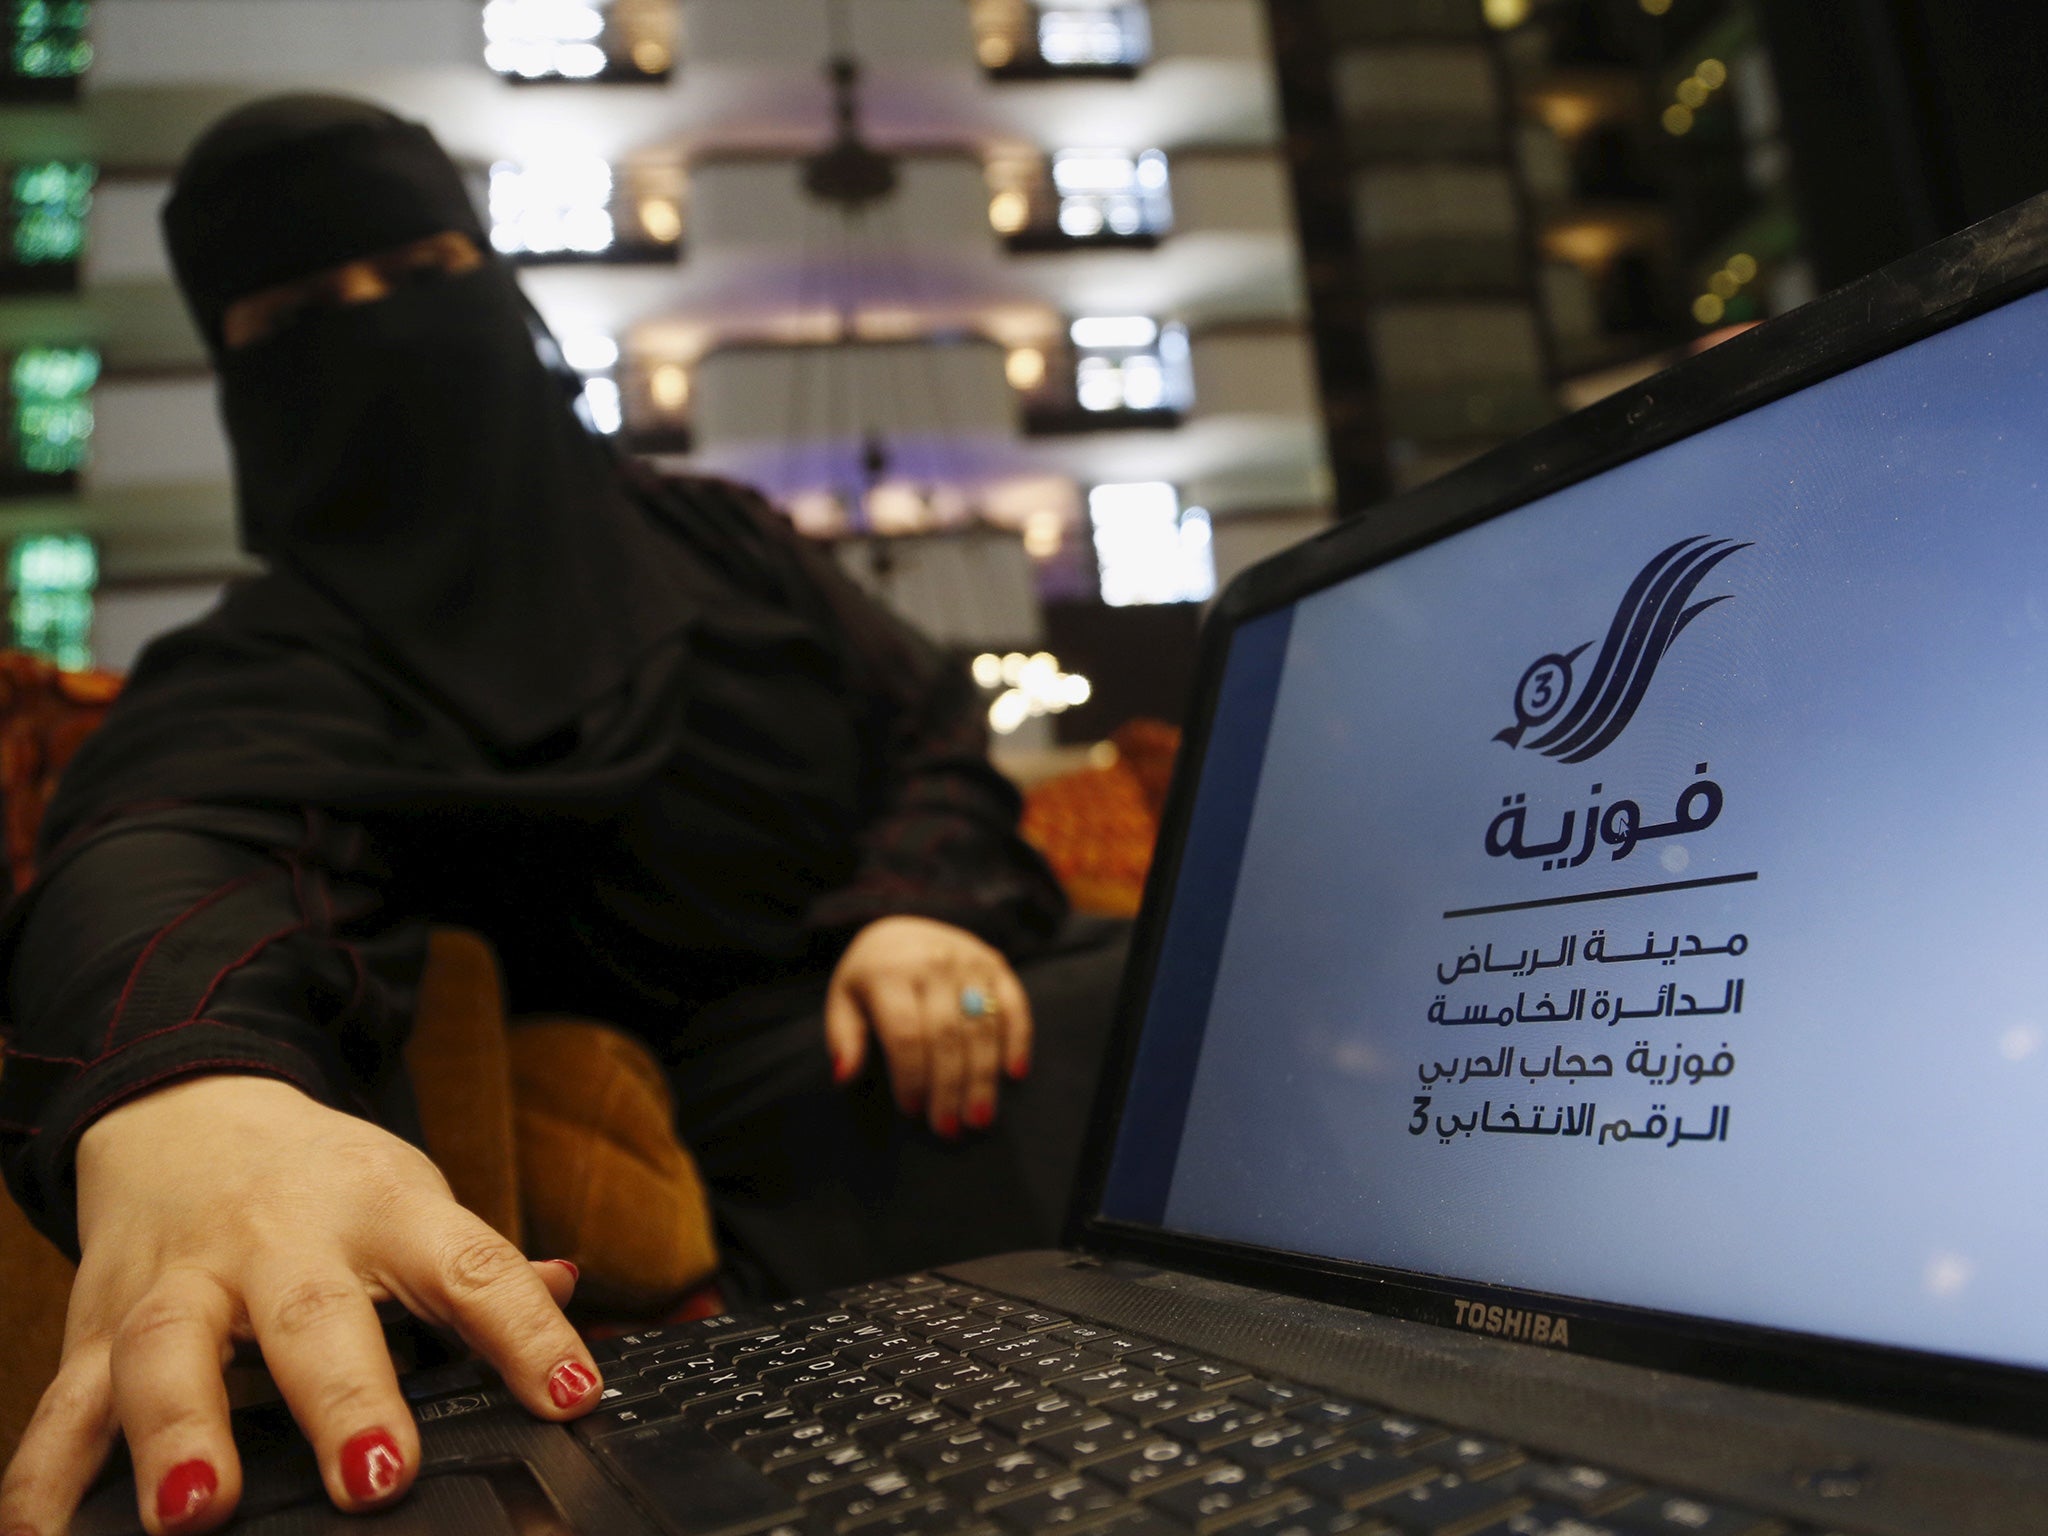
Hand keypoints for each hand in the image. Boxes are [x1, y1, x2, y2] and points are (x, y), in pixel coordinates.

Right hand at [0, 1075, 598, 1535]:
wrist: (190, 1110)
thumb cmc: (325, 1183)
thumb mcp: (416, 1202)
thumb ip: (486, 1270)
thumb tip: (569, 1288)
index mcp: (385, 1210)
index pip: (473, 1269)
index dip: (528, 1332)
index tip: (573, 1395)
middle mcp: (280, 1240)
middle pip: (311, 1313)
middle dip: (341, 1397)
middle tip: (376, 1478)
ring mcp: (180, 1282)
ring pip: (168, 1349)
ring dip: (180, 1431)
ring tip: (197, 1513)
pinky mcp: (96, 1325)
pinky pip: (60, 1407)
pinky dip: (45, 1479)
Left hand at [825, 916, 1031, 1138]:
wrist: (903, 925)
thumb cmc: (871, 975)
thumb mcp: (844, 998)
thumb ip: (843, 1036)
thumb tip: (845, 1076)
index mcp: (890, 972)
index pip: (906, 1034)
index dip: (911, 1077)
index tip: (912, 1110)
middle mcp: (933, 963)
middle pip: (948, 1036)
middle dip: (949, 1088)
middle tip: (950, 1128)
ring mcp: (969, 961)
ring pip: (982, 1027)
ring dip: (983, 1077)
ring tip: (979, 1117)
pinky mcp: (995, 963)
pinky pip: (1015, 1005)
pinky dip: (1018, 1040)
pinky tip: (1014, 1074)